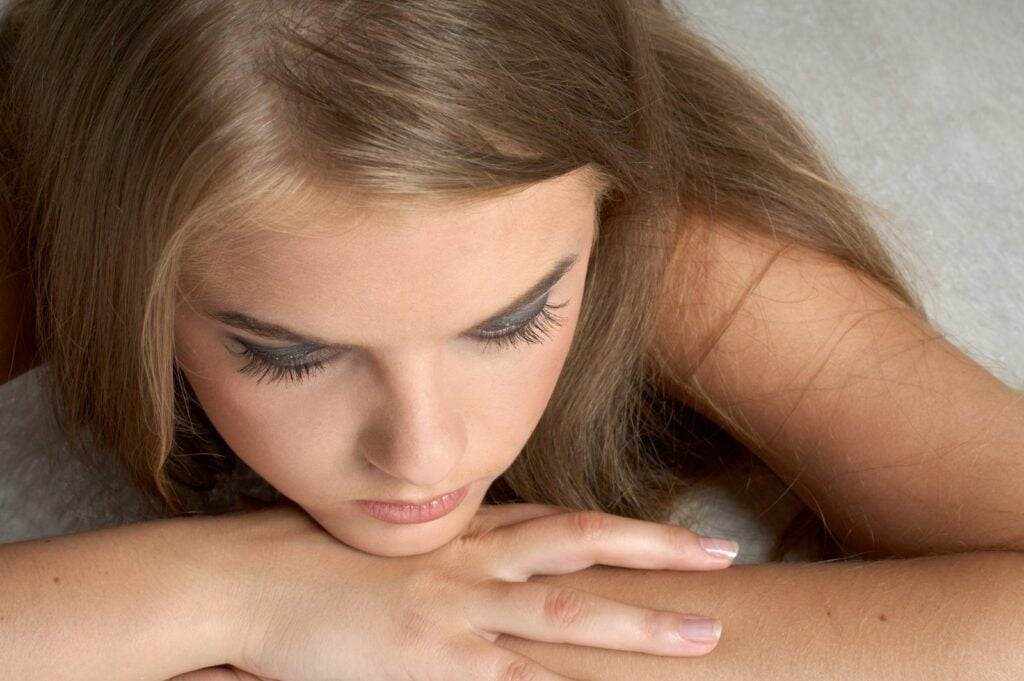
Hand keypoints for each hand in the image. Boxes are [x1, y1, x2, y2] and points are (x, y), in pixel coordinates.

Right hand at [221, 501, 734, 679]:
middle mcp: (469, 563)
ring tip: (705, 637)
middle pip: (581, 548)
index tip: (678, 536)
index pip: (560, 525)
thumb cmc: (307, 559)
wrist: (243, 580)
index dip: (626, 530)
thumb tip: (490, 566)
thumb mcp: (388, 545)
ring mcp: (455, 612)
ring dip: (640, 628)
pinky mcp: (431, 663)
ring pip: (567, 617)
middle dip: (658, 553)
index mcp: (461, 534)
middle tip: (724, 557)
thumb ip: (446, 554)